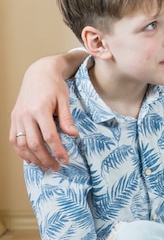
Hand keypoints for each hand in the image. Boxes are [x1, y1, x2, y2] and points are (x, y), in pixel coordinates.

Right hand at [9, 54, 81, 170]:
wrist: (39, 73)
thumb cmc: (54, 85)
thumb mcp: (64, 99)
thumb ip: (67, 118)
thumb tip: (73, 135)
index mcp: (40, 109)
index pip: (49, 136)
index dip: (57, 150)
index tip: (65, 160)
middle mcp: (25, 115)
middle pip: (34, 144)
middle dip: (45, 158)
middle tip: (57, 167)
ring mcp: (17, 117)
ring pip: (21, 144)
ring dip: (33, 158)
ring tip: (45, 166)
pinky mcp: (13, 118)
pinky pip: (13, 139)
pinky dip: (20, 151)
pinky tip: (29, 159)